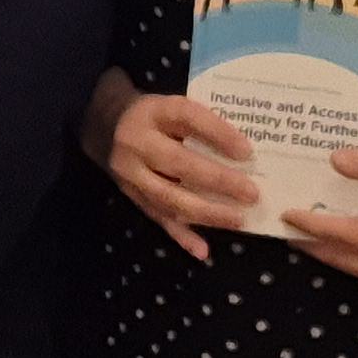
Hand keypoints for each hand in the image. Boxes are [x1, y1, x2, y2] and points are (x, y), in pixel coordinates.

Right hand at [80, 65, 257, 259]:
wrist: (106, 125)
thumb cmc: (155, 116)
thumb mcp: (173, 106)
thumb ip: (201, 124)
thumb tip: (244, 154)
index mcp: (155, 112)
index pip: (188, 118)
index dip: (217, 134)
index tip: (246, 152)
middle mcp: (138, 142)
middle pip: (178, 163)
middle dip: (217, 180)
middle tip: (251, 194)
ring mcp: (131, 173)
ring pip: (169, 197)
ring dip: (206, 213)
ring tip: (238, 220)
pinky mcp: (130, 195)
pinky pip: (158, 218)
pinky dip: (181, 236)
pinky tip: (202, 250)